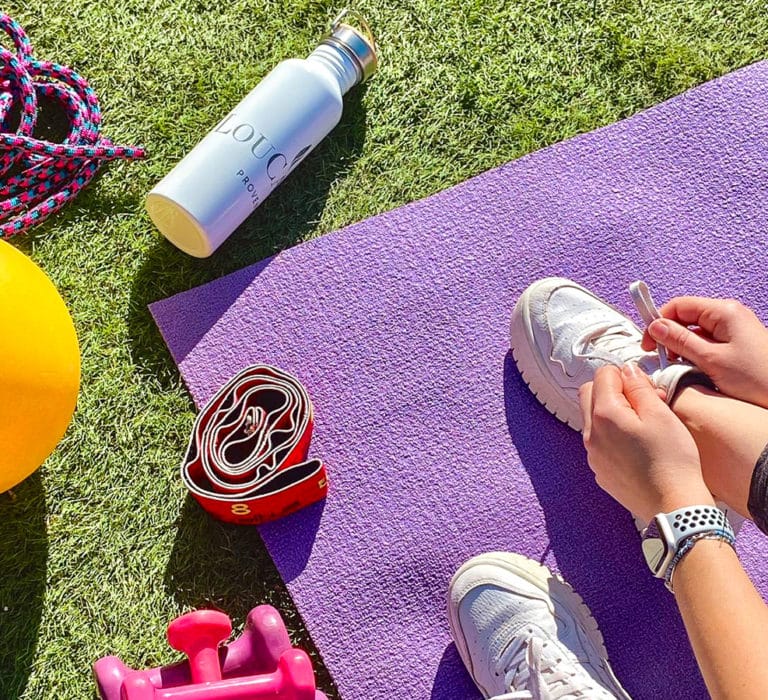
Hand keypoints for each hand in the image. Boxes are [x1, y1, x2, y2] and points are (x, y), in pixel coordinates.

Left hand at [579, 364, 713, 522]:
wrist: (675, 507)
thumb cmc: (672, 460)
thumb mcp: (660, 414)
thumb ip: (639, 387)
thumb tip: (626, 370)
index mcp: (604, 415)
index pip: (602, 375)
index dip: (625, 375)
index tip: (644, 387)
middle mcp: (590, 434)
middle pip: (589, 394)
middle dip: (613, 391)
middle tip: (643, 402)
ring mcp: (592, 455)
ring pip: (594, 419)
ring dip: (613, 414)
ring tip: (644, 425)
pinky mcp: (600, 471)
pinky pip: (600, 443)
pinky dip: (614, 436)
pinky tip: (638, 447)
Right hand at [641, 296, 767, 408]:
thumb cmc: (757, 378)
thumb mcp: (711, 360)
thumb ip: (680, 341)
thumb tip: (655, 326)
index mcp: (724, 312)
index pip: (679, 305)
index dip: (659, 321)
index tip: (647, 343)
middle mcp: (729, 315)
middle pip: (686, 317)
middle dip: (669, 335)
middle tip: (660, 358)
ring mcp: (734, 329)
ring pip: (695, 331)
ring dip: (681, 346)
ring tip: (677, 366)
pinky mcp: (737, 344)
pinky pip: (707, 342)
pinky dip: (694, 353)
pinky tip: (692, 368)